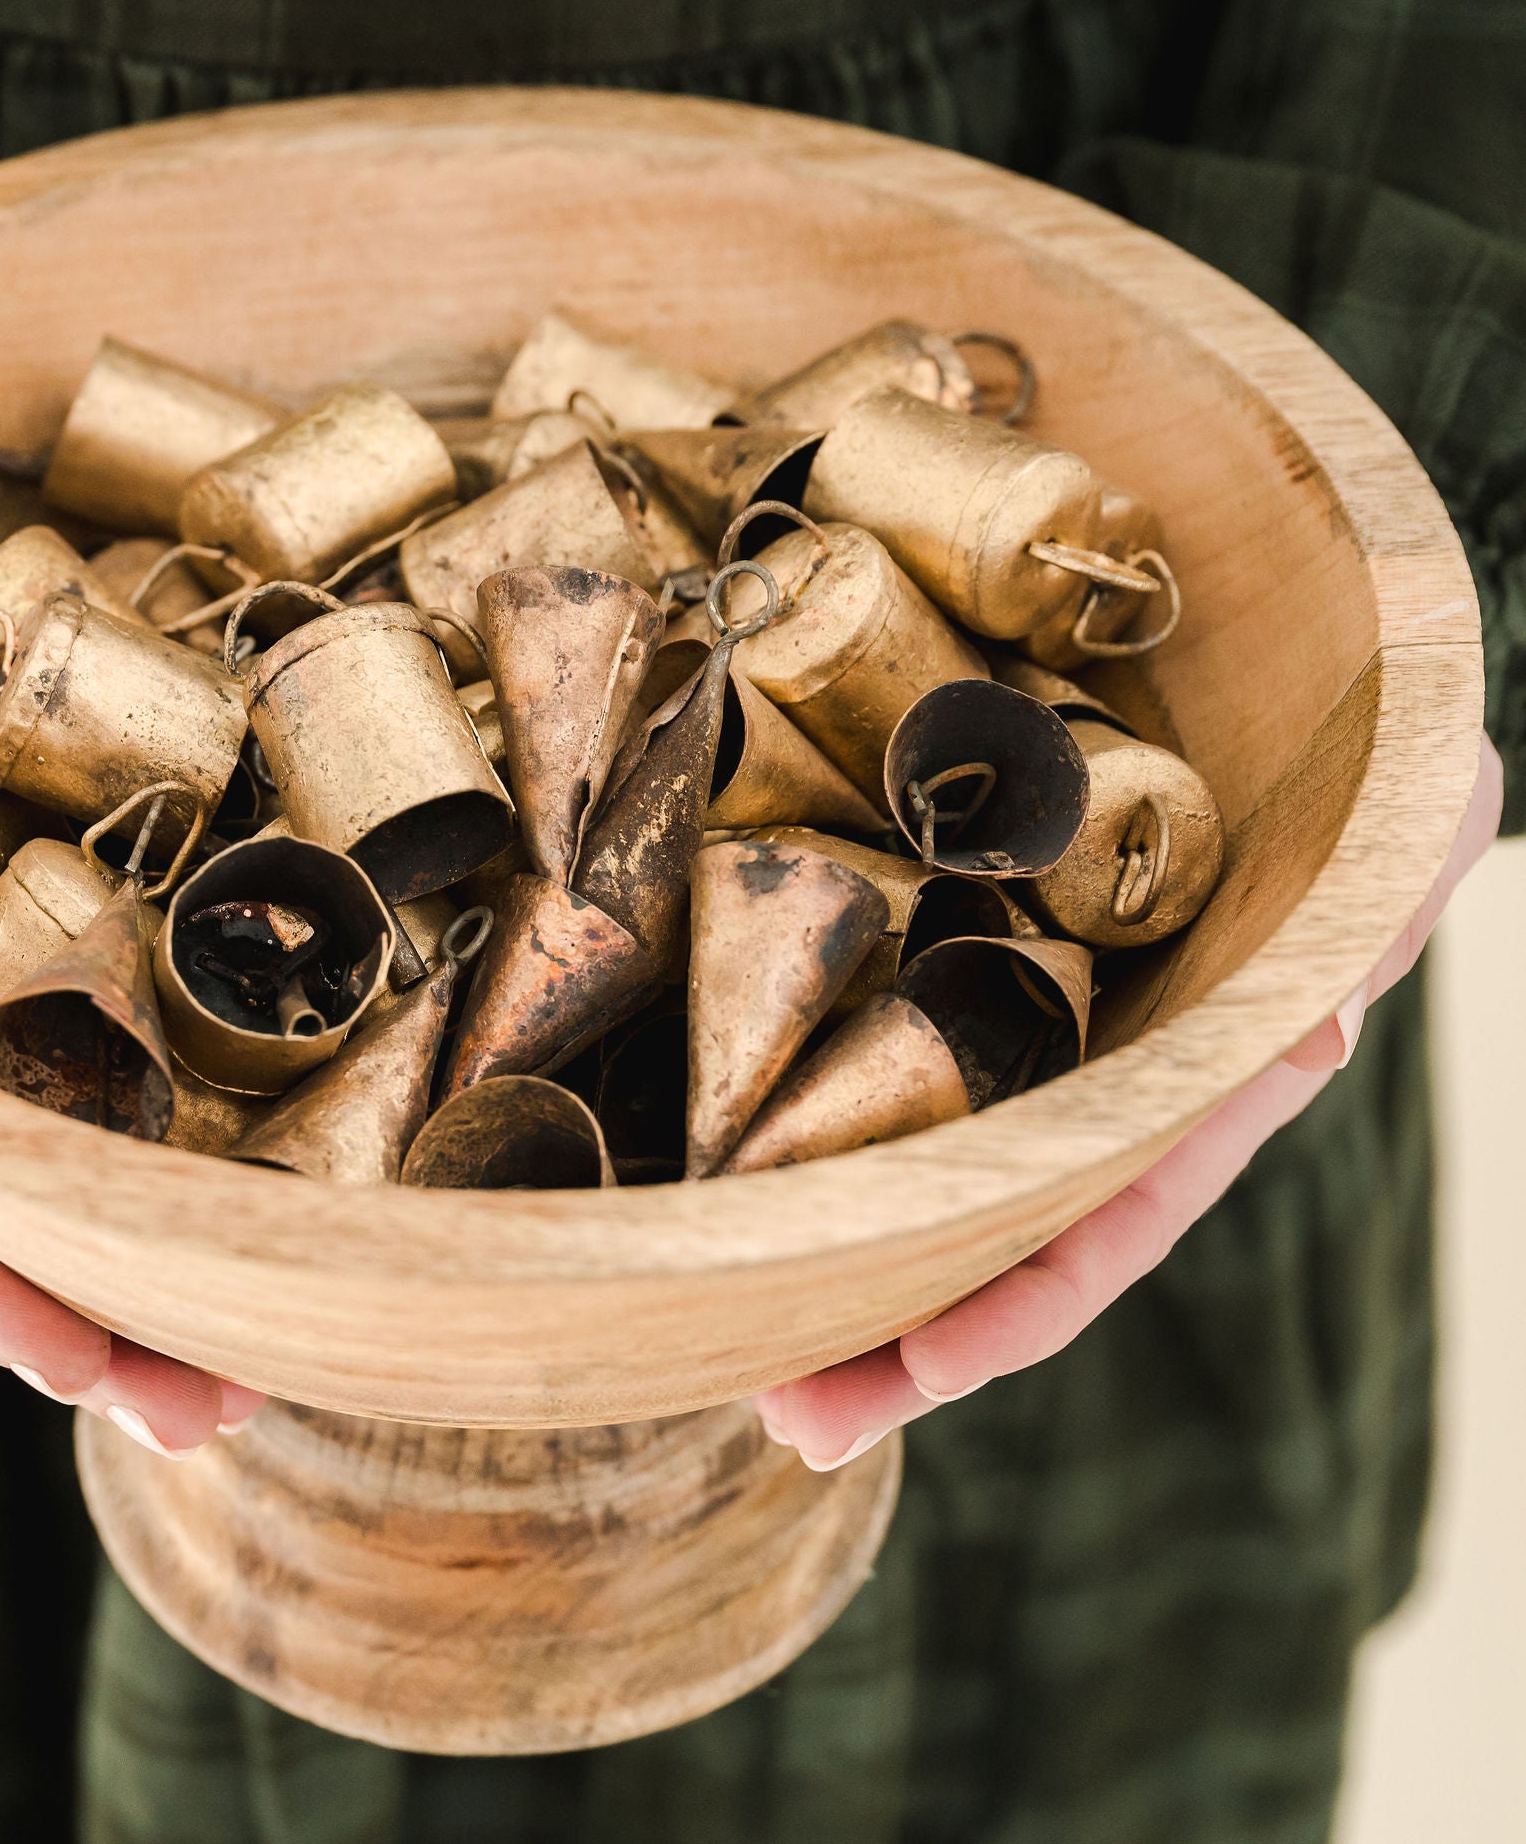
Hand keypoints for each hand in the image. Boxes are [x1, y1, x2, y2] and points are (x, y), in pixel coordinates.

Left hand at [756, 731, 1504, 1470]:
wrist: (1271, 710)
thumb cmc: (1348, 774)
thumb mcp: (1386, 839)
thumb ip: (1364, 936)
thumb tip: (1312, 1037)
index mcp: (1195, 1084)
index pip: (1113, 1222)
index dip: (1028, 1303)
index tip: (930, 1367)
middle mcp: (1101, 1090)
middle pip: (998, 1241)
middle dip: (899, 1342)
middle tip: (794, 1418)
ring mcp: (1025, 1044)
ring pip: (930, 1183)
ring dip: (840, 1271)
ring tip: (743, 1355)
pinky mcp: (959, 981)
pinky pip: (888, 1076)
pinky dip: (825, 1146)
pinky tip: (744, 1205)